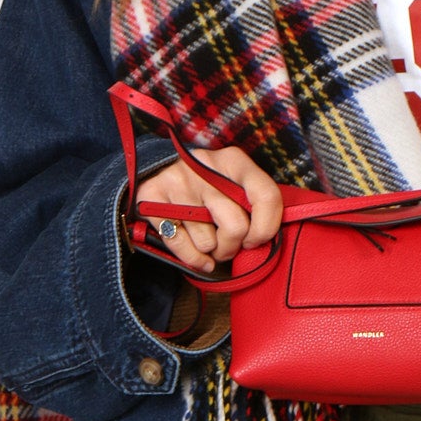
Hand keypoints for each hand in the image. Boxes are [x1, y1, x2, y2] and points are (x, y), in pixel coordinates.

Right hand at [134, 147, 283, 274]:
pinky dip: (193, 259)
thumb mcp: (233, 183)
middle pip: (236, 226)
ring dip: (210, 251)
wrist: (155, 169)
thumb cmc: (206, 186)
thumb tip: (270, 238)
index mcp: (233, 160)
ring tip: (207, 240)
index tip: (256, 239)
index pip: (266, 195)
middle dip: (233, 246)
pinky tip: (197, 255)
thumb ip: (252, 203)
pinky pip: (180, 246)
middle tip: (228, 246)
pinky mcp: (151, 198)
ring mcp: (176, 182)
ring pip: (207, 242)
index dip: (266, 227)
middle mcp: (204, 168)